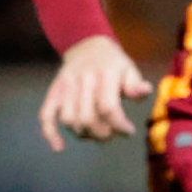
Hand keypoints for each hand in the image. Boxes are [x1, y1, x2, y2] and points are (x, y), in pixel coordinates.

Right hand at [39, 35, 151, 150]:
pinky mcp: (54, 91)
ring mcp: (66, 85)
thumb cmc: (113, 63)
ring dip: (83, 133)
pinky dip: (50, 133)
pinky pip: (46, 115)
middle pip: (87, 117)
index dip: (119, 125)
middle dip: (102, 133)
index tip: (128, 131)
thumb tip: (145, 91)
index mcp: (104, 73)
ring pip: (69, 120)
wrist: (87, 45)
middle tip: (112, 133)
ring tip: (95, 132)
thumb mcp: (129, 68)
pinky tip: (59, 147)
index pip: (108, 107)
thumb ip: (135, 84)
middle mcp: (82, 79)